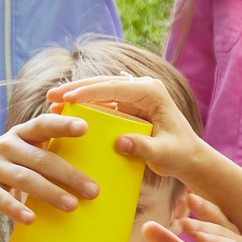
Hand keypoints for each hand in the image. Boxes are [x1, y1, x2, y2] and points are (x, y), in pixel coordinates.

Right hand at [0, 113, 99, 241]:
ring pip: (24, 179)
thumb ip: (44, 148)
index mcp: (19, 134)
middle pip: (40, 159)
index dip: (63, 124)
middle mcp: (5, 146)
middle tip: (93, 190)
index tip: (85, 127)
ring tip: (71, 206)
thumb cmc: (2, 167)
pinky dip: (15, 209)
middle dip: (69, 174)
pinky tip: (30, 220)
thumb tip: (90, 151)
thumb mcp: (19, 152)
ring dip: (49, 192)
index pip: (43, 124)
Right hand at [47, 75, 209, 181]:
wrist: (190, 158)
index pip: (116, 87)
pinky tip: (66, 113)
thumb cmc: (181, 154)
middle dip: (76, 89)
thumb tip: (120, 143)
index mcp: (152, 92)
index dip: (90, 92)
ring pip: (99, 91)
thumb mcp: (164, 153)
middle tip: (51, 96)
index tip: (68, 99)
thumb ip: (143, 147)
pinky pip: (102, 103)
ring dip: (76, 96)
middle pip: (103, 83)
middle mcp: (141, 88)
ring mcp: (133, 96)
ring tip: (52, 104)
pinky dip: (84, 107)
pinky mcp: (127, 107)